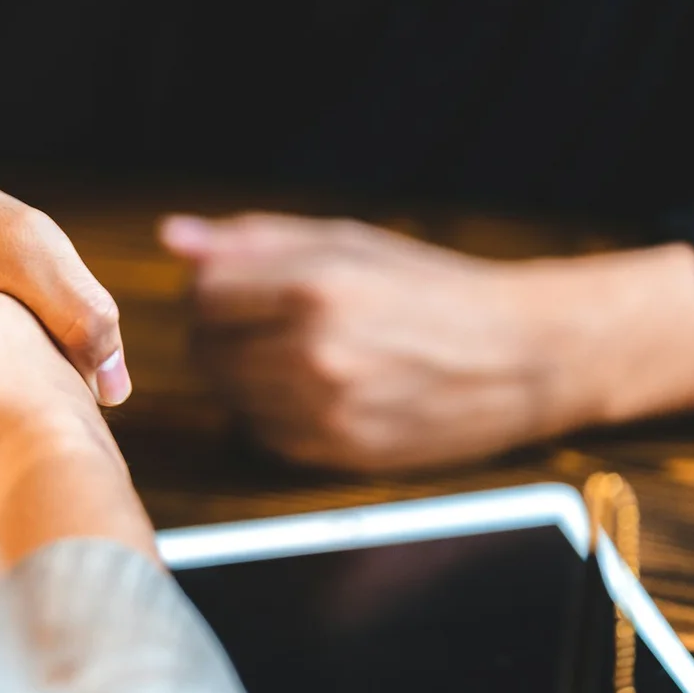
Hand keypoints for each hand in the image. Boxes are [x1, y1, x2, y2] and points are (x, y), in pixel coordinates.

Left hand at [160, 213, 693, 471]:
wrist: (521, 356)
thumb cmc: (429, 287)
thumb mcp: (346, 241)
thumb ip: (252, 240)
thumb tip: (171, 237)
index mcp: (316, 289)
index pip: (203, 295)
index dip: (213, 290)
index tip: (241, 289)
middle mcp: (315, 353)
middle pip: (204, 349)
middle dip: (222, 333)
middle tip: (269, 321)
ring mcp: (325, 411)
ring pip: (228, 396)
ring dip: (244, 376)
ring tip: (299, 353)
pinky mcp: (336, 455)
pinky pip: (261, 434)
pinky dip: (272, 413)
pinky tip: (317, 390)